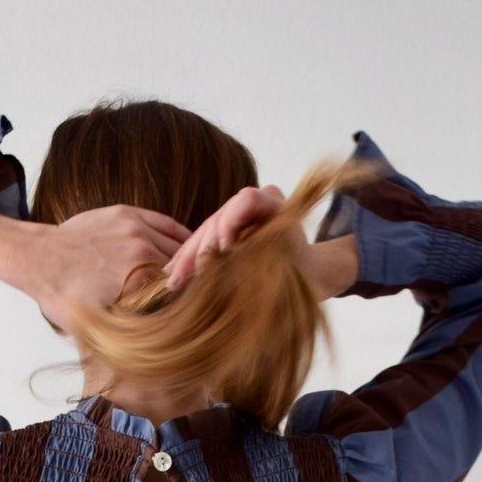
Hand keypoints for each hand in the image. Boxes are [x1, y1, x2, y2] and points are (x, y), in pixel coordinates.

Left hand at [0, 204, 189, 331]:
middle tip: (197, 295)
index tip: (193, 313)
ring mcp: (135, 230)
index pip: (177, 294)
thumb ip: (128, 335)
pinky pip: (166, 224)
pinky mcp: (128, 214)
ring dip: (186, 260)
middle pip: (181, 270)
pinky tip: (189, 247)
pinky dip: (181, 236)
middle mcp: (141, 254)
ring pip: (177, 246)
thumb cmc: (63, 297)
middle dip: (188, 282)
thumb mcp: (95, 328)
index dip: (187, 305)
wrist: (38, 259)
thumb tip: (154, 354)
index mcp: (138, 284)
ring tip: (196, 273)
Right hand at [162, 184, 356, 299]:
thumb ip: (267, 259)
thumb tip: (231, 260)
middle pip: (219, 218)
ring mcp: (237, 215)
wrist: (310, 276)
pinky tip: (172, 274)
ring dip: (187, 257)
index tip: (223, 249)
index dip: (231, 222)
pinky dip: (188, 259)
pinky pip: (203, 242)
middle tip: (185, 276)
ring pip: (206, 231)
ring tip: (173, 281)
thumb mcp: (294, 266)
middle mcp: (255, 203)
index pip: (246, 200)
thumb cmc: (306, 274)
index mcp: (276, 203)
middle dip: (201, 248)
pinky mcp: (226, 230)